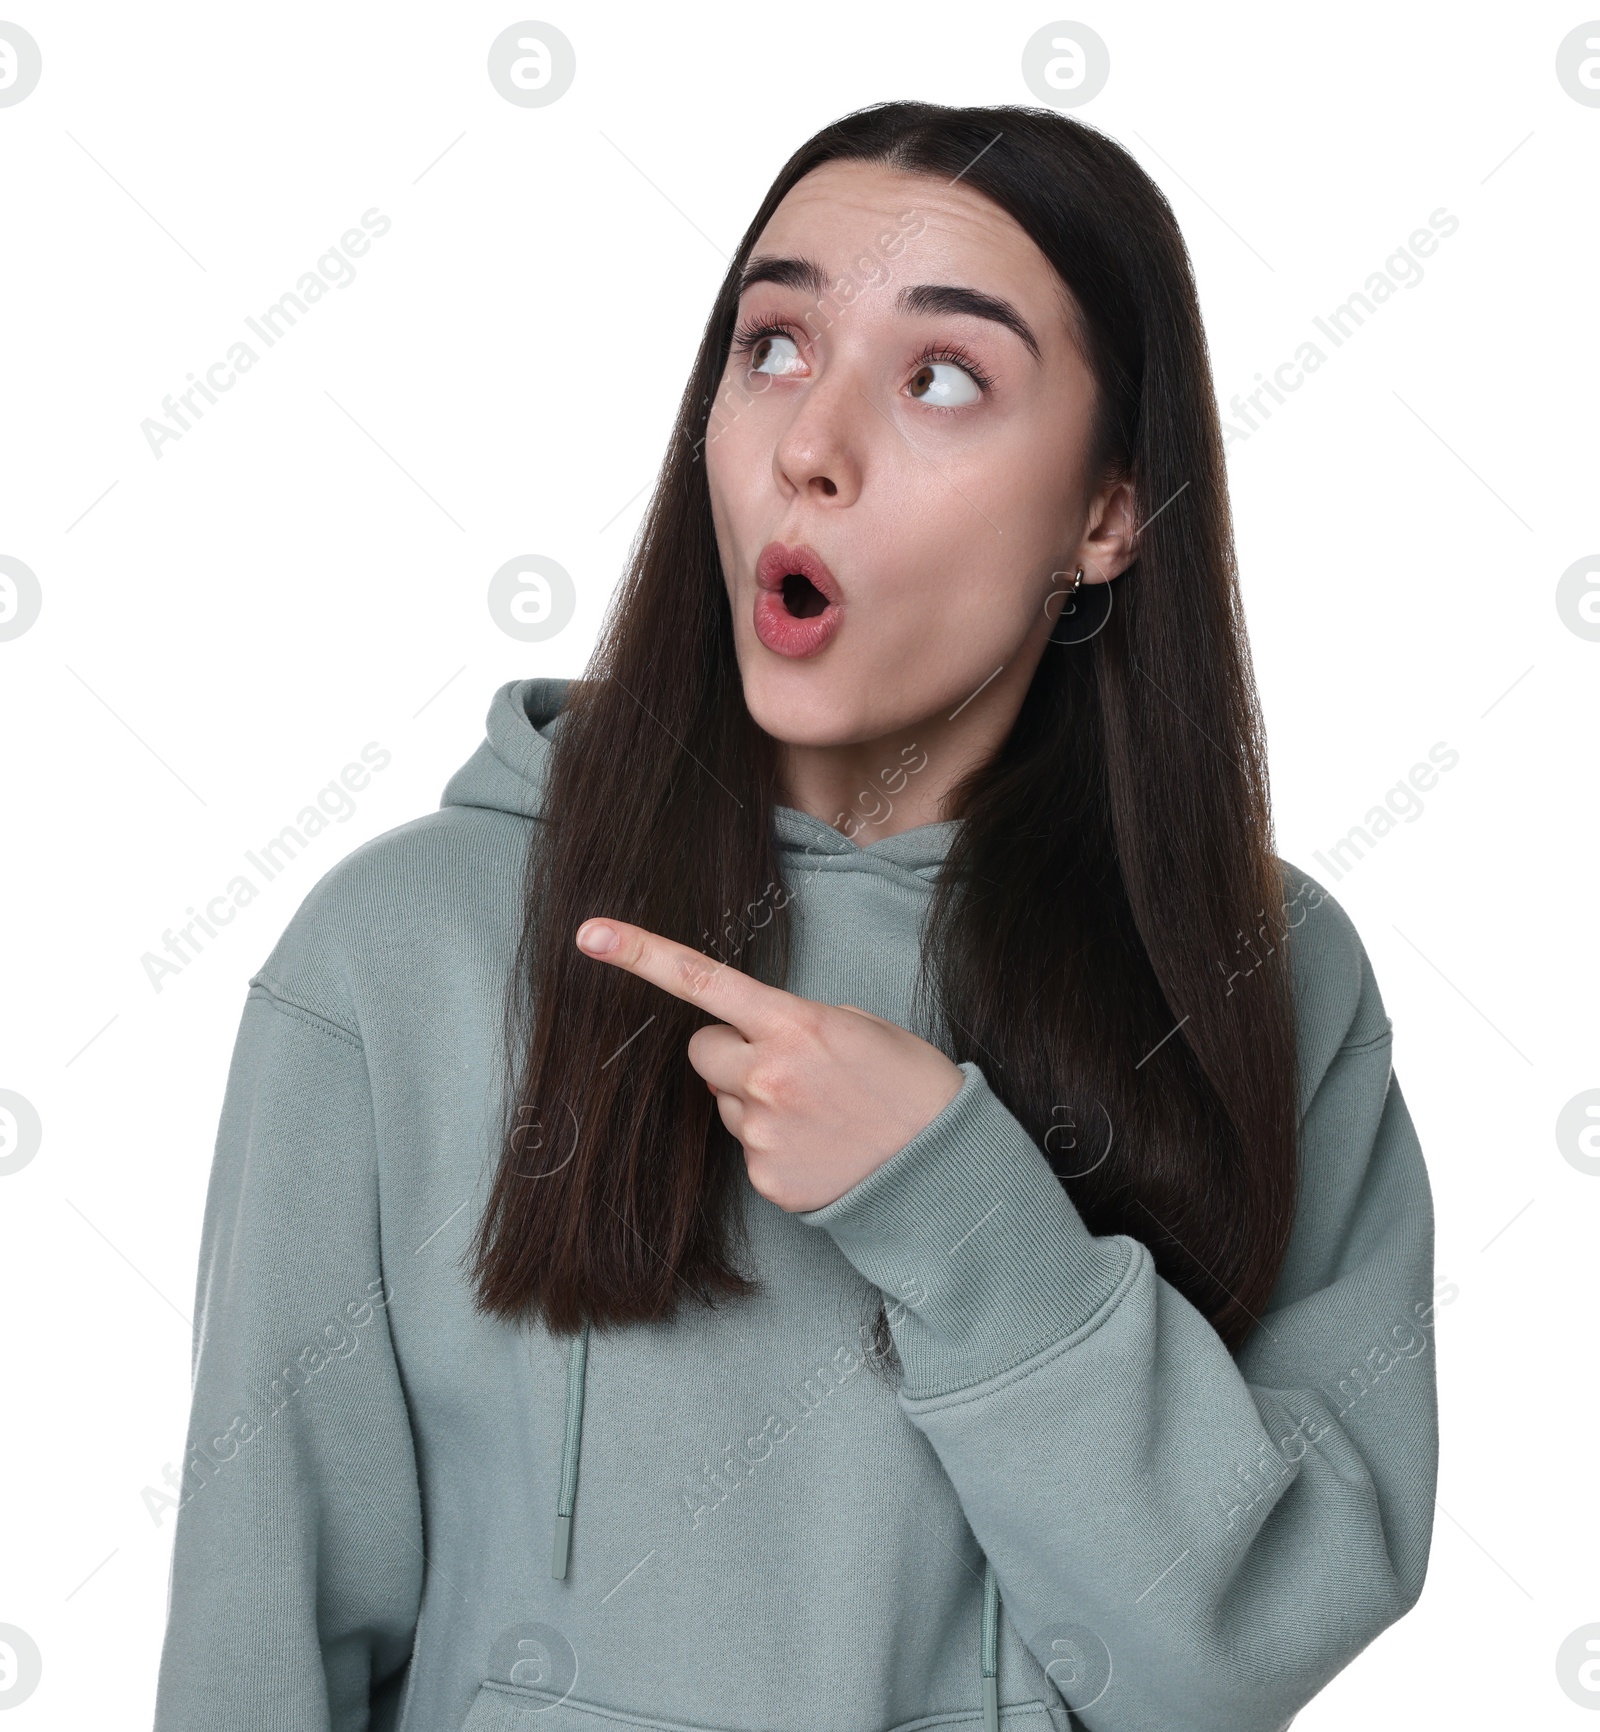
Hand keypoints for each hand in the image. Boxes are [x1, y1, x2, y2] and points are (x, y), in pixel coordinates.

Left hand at [575, 917, 964, 1211]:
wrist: (943, 1172)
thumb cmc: (911, 1087)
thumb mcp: (863, 1027)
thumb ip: (799, 1023)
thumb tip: (759, 1039)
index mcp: (794, 1025)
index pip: (702, 980)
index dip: (640, 953)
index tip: (589, 934)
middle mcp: (767, 1077)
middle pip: (702, 1050)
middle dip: (730, 1052)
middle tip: (784, 1066)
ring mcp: (761, 1132)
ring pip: (725, 1102)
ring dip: (756, 1101)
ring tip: (819, 1114)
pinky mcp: (764, 1178)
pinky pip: (747, 1149)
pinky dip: (776, 1145)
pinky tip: (820, 1148)